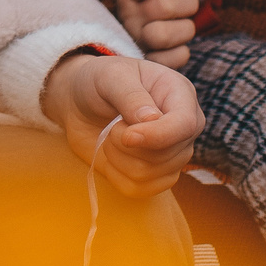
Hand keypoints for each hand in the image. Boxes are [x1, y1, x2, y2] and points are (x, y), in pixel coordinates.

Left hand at [40, 51, 200, 197]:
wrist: (80, 100)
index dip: (157, 136)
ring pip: (151, 175)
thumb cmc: (99, 81)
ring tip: (110, 136)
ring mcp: (172, 155)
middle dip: (126, 144)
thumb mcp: (110, 75)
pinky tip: (110, 155)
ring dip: (118, 158)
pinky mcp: (155, 176)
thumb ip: (130, 95)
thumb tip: (152, 120)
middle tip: (111, 125)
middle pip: (166, 155)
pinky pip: (140, 190)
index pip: (184, 125)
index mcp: (180, 95)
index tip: (126, 136)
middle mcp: (183, 128)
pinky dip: (116, 174)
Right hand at [113, 0, 199, 69]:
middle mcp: (128, 17)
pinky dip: (183, 50)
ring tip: (183, 24)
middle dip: (187, 2)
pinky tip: (178, 43)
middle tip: (190, 3)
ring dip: (186, 28)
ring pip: (165, 35)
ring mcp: (137, 41)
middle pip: (163, 6)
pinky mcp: (150, 61)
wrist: (136, 30)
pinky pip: (175, 57)